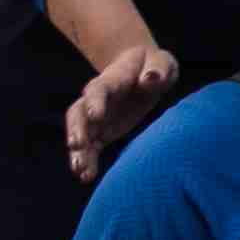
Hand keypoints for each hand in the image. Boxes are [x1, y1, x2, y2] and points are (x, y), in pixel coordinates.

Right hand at [61, 38, 182, 182]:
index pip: (98, 90)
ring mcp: (96, 116)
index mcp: (111, 80)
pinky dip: (87, 161)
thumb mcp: (161, 62)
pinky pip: (90, 147)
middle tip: (77, 145)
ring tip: (79, 169)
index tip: (95, 115)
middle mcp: (96, 99)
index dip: (95, 101)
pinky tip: (85, 177)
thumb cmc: (155, 66)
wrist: (145, 71)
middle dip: (77, 129)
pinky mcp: (101, 131)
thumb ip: (158, 69)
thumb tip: (150, 78)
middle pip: (78, 112)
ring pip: (80, 132)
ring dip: (78, 150)